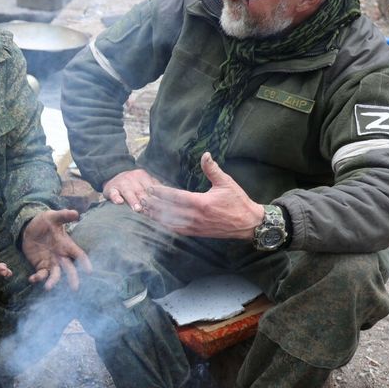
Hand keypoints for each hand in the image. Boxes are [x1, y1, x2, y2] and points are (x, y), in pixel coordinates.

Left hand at [20, 208, 92, 289]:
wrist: (28, 227)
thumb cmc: (44, 222)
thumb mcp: (53, 216)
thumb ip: (63, 216)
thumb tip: (75, 213)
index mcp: (66, 245)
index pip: (79, 255)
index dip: (84, 262)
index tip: (89, 271)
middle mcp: (61, 256)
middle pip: (69, 269)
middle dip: (72, 278)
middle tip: (75, 288)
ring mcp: (51, 262)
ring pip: (55, 274)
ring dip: (53, 281)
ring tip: (48, 287)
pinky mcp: (40, 265)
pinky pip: (41, 274)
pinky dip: (37, 278)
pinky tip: (32, 279)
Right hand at [101, 169, 162, 211]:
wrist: (112, 175)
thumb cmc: (132, 183)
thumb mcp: (144, 181)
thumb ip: (155, 188)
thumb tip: (171, 199)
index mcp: (143, 176)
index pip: (152, 188)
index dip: (157, 198)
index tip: (163, 208)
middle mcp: (132, 178)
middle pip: (141, 191)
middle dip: (147, 201)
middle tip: (152, 211)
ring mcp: (121, 183)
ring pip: (128, 192)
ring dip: (133, 201)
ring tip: (138, 209)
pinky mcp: (111, 189)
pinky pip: (113, 193)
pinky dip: (116, 197)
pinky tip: (119, 202)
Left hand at [140, 153, 262, 238]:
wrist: (248, 224)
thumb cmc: (238, 201)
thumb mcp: (226, 183)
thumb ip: (212, 169)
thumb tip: (205, 154)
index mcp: (201, 203)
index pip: (176, 197)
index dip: (161, 192)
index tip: (149, 188)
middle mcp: (196, 216)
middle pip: (169, 210)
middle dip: (153, 204)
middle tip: (140, 198)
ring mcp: (195, 226)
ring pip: (170, 222)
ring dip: (156, 216)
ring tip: (143, 210)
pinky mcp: (197, 233)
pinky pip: (177, 230)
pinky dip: (165, 226)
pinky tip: (157, 222)